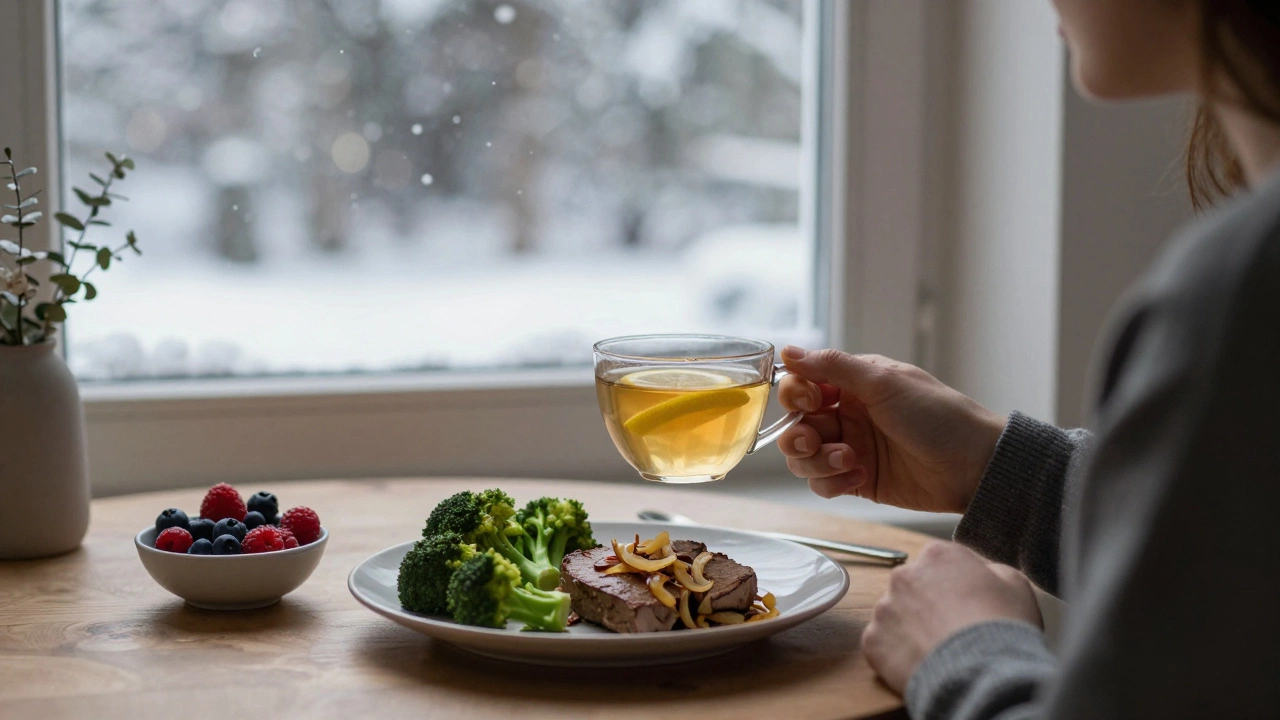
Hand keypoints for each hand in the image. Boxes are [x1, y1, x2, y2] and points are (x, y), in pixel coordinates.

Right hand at [777, 347, 1006, 513]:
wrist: (973, 465)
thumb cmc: (937, 415)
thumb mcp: (884, 382)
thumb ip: (833, 366)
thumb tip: (788, 351)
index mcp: (853, 384)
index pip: (802, 385)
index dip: (796, 395)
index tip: (811, 402)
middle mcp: (848, 415)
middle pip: (795, 424)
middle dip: (798, 434)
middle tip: (814, 439)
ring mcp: (851, 448)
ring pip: (803, 457)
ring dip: (816, 460)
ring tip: (848, 460)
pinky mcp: (856, 480)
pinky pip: (822, 483)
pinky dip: (832, 481)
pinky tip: (859, 475)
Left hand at [862, 542, 1042, 692]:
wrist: (982, 673)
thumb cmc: (1001, 627)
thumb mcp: (1015, 584)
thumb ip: (991, 570)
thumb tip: (981, 574)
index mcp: (937, 555)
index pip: (940, 564)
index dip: (955, 587)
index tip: (965, 604)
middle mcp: (903, 576)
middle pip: (913, 588)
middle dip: (927, 606)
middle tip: (950, 630)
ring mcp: (884, 608)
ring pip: (895, 617)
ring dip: (911, 630)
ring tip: (939, 651)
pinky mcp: (872, 641)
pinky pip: (883, 645)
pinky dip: (898, 655)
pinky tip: (922, 664)